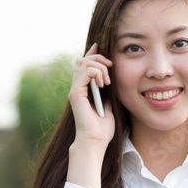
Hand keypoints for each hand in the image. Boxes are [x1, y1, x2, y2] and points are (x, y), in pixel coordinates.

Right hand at [66, 44, 114, 187]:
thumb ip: (108, 96)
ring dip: (98, 65)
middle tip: (111, 64)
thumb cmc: (102, 130)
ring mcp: (75, 90)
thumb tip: (112, 87)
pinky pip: (84, 73)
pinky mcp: (76, 94)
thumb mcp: (109, 108)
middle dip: (98, 57)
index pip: (84, 66)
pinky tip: (105, 83)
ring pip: (83, 63)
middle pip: (83, 61)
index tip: (100, 45)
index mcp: (84, 90)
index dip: (92, 53)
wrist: (95, 142)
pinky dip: (96, 73)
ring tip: (108, 78)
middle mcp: (77, 88)